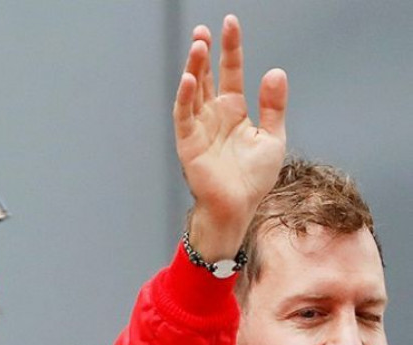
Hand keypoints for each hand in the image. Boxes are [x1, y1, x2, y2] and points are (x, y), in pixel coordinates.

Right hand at [173, 15, 287, 259]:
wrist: (239, 207)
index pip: (230, 71)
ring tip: (198, 46)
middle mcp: (213, 114)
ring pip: (192, 91)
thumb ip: (273, 105)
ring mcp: (199, 127)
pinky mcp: (188, 143)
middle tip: (204, 31)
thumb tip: (276, 71)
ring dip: (193, 68)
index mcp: (233, 110)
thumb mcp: (272, 136)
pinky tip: (188, 78)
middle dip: (204, 52)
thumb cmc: (253, 178)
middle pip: (206, 76)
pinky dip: (184, 97)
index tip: (230, 24)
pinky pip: (184, 115)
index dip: (231, 48)